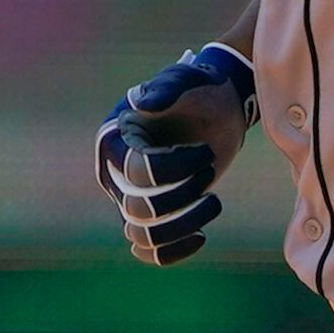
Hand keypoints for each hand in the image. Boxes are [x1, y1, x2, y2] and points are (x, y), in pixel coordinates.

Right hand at [95, 43, 257, 264]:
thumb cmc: (200, 90)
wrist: (217, 108)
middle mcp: (116, 174)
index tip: (205, 151)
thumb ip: (167, 87)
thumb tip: (141, 103)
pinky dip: (172, 252)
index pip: (137, 173)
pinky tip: (202, 235)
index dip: (176, 169)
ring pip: (141, 236)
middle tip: (208, 168)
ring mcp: (131, 197)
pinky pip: (148, 250)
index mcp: (116, 141)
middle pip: (139, 208)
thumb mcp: (187, 80)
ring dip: (183, 225)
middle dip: (183, 194)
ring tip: (214, 202)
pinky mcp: (151, 216)